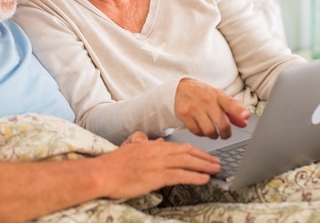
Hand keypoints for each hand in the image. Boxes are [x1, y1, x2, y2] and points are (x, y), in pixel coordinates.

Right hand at [98, 136, 220, 199]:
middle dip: (204, 157)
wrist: (102, 173)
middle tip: (217, 162)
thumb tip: (152, 140)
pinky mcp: (156, 176)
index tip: (205, 155)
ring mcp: (158, 163)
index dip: (195, 150)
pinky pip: (180, 175)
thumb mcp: (130, 147)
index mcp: (152, 146)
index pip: (179, 146)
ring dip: (204, 166)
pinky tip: (204, 179)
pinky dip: (194, 176)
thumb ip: (142, 142)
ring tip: (215, 170)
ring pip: (187, 162)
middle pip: (187, 152)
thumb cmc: (113, 164)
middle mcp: (157, 151)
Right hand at [174, 77, 249, 138]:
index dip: (239, 110)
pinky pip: (197, 132)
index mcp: (217, 95)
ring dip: (213, 135)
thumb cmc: (202, 94)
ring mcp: (194, 108)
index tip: (246, 115)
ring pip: (209, 131)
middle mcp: (206, 100)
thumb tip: (244, 123)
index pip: (230, 103)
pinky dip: (201, 134)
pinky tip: (201, 128)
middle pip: (222, 124)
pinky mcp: (184, 115)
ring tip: (213, 132)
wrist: (179, 89)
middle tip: (225, 134)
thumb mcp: (218, 97)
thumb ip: (232, 111)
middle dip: (226, 133)